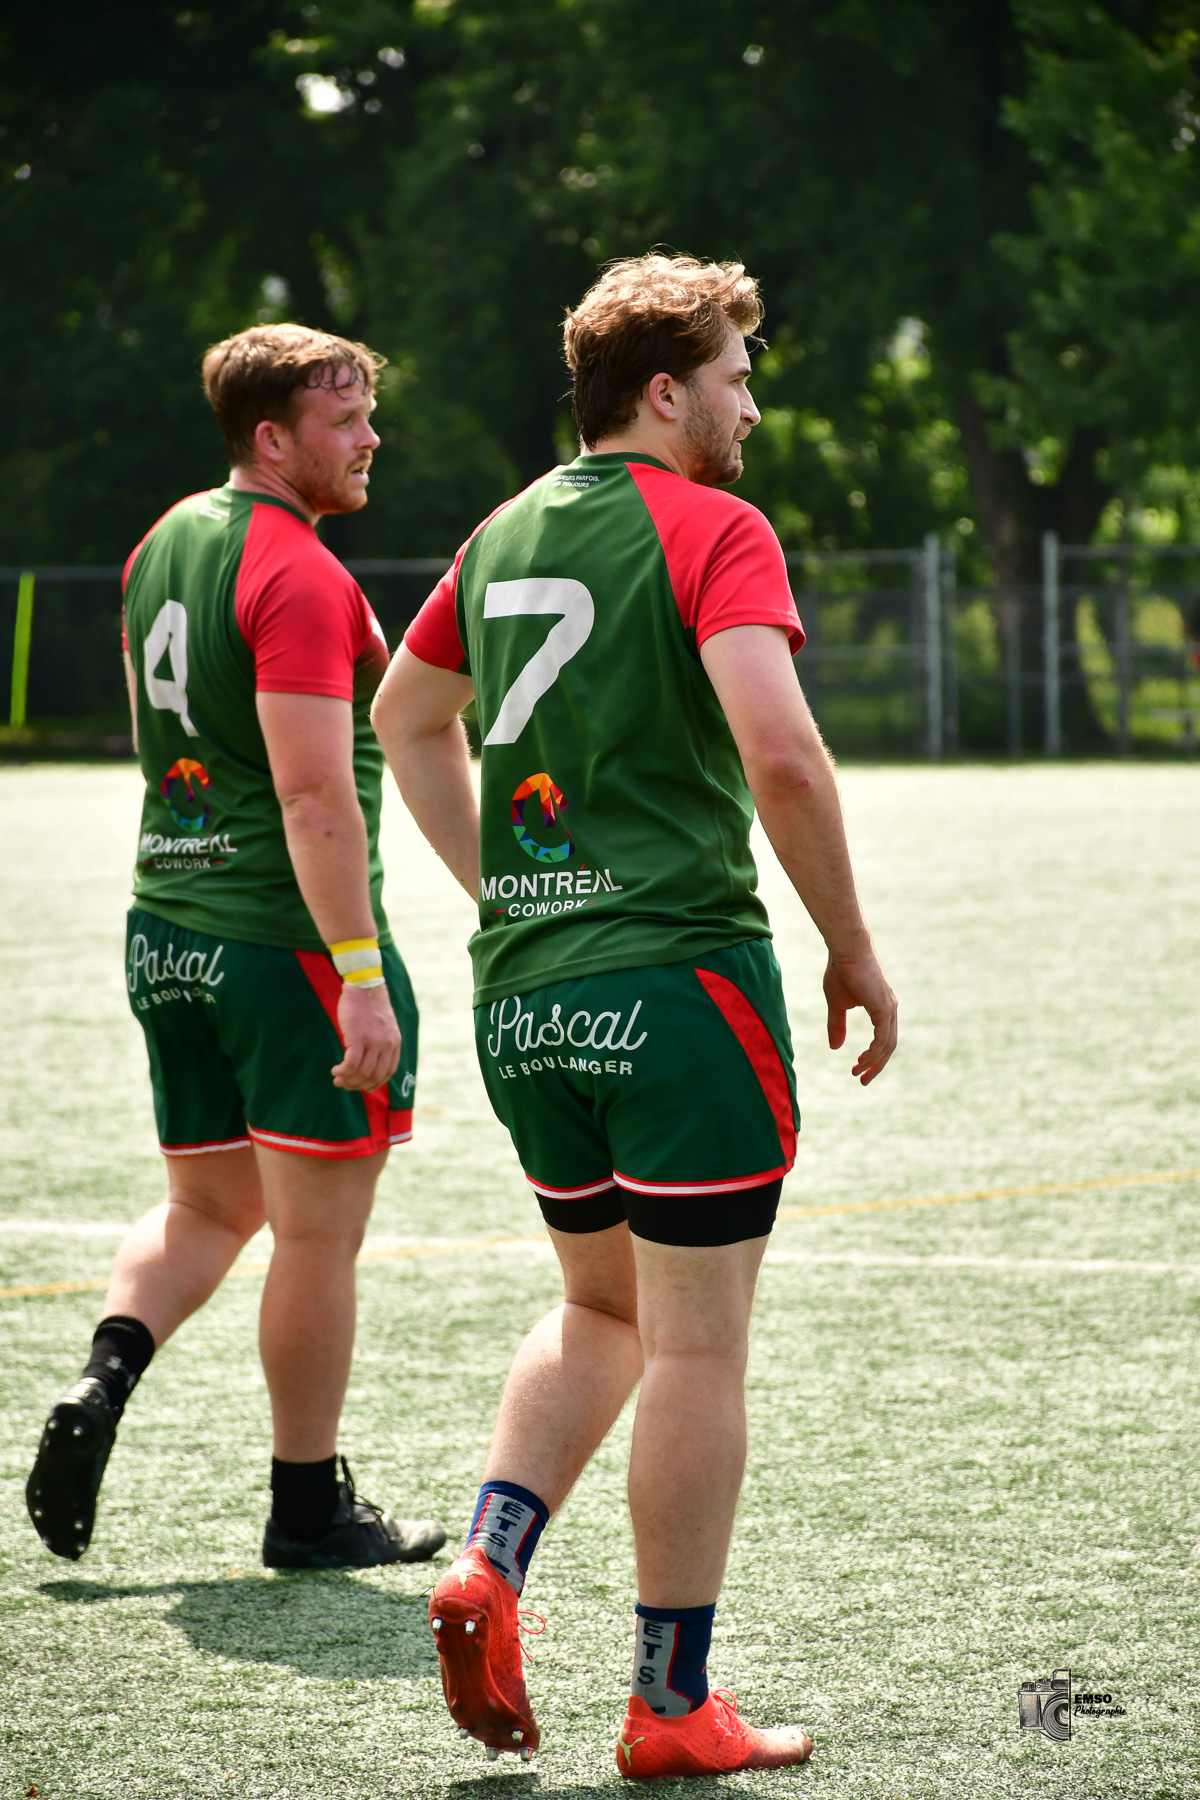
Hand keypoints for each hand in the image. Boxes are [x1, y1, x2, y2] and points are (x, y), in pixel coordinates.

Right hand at [332, 982, 401, 1090]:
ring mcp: (374, 1042)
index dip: (375, 1083)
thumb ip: (380, 1043)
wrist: (364, 985)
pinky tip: (336, 1070)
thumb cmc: (369, 1005)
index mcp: (395, 1043)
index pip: (388, 1072)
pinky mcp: (358, 1038)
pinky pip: (351, 1064)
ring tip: (338, 1078)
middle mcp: (387, 1045)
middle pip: (374, 1076)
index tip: (363, 1086)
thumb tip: (368, 1063)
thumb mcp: (382, 1026)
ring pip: (362, 1073)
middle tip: (344, 1083)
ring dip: (348, 1080)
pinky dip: (342, 1071)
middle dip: (358, 1085)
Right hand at [823, 950, 897, 1084]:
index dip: (872, 1056)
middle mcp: (890, 1009)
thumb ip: (837, 1025)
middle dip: (876, 1065)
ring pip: (886, 1045)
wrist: (846, 952)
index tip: (858, 1068)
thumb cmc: (841, 973)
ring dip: (873, 1062)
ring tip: (857, 1073)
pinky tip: (861, 1060)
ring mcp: (889, 1009)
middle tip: (862, 1080)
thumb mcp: (837, 1005)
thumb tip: (835, 1047)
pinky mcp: (884, 1008)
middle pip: (888, 1046)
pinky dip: (873, 1052)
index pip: (883, 1039)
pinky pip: (882, 1038)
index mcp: (882, 1008)